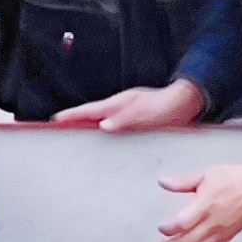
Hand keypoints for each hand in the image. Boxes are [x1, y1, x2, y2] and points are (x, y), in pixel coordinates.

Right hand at [53, 79, 206, 132]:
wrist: (185, 104)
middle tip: (58, 126)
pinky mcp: (134, 121)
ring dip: (86, 124)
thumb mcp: (144, 114)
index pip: (89, 110)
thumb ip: (123, 119)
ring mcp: (126, 113)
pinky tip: (101, 138)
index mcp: (119, 103)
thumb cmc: (167, 107)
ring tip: (72, 133)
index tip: (56, 119)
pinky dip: (100, 129)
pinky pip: (111, 125)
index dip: (72, 115)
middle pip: (90, 114)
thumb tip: (103, 126)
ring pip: (100, 119)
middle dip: (73, 119)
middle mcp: (120, 107)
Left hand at [155, 153, 241, 241]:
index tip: (160, 229)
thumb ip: (182, 182)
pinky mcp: (227, 239)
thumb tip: (162, 182)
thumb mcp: (205, 175)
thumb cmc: (232, 179)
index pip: (183, 223)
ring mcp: (220, 234)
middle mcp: (212, 224)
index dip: (169, 229)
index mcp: (205, 206)